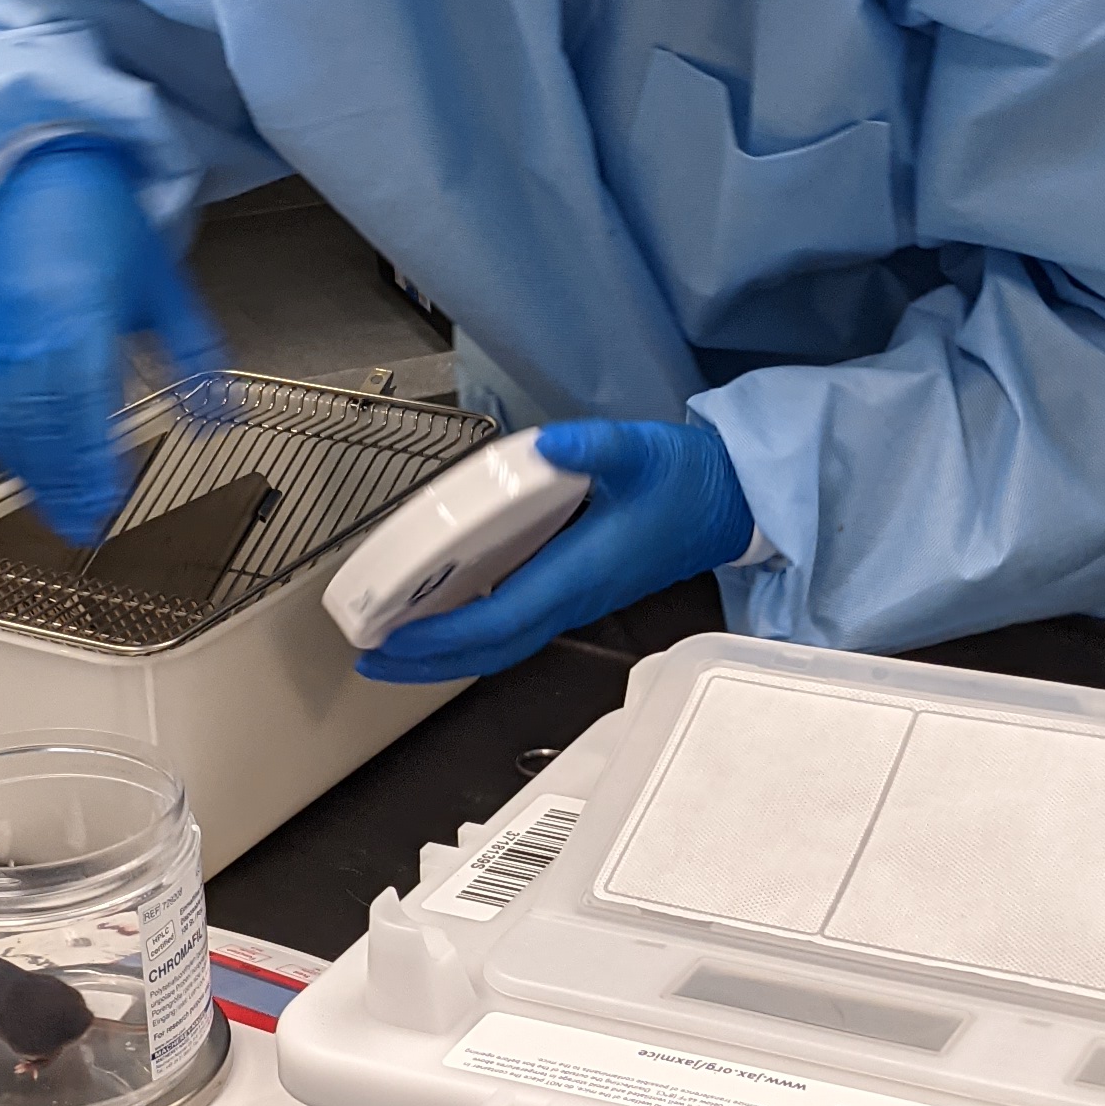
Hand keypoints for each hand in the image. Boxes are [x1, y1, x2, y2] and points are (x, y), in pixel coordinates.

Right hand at [0, 141, 225, 543]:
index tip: (111, 500)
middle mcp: (33, 326)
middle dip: (63, 481)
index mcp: (83, 312)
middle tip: (85, 526)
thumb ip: (196, 358)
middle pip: (43, 420)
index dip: (95, 458)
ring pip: (9, 416)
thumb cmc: (105, 222)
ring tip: (56, 509)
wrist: (42, 169)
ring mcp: (0, 330)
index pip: (85, 401)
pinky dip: (2, 440)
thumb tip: (223, 420)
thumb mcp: (166, 287)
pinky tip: (21, 466)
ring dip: (32, 470)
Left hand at [353, 417, 752, 682]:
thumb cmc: (688, 481)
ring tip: (396, 647)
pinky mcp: (580, 593)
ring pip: (503, 645)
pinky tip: (449, 617)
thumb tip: (550, 443)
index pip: (499, 620)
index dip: (441, 636)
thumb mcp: (642, 450)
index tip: (393, 636)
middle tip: (371, 659)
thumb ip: (595, 446)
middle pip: (491, 651)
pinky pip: (516, 628)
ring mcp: (578, 601)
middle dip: (428, 662)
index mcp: (580, 572)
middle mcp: (574, 598)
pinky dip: (474, 633)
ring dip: (447, 654)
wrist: (733, 505)